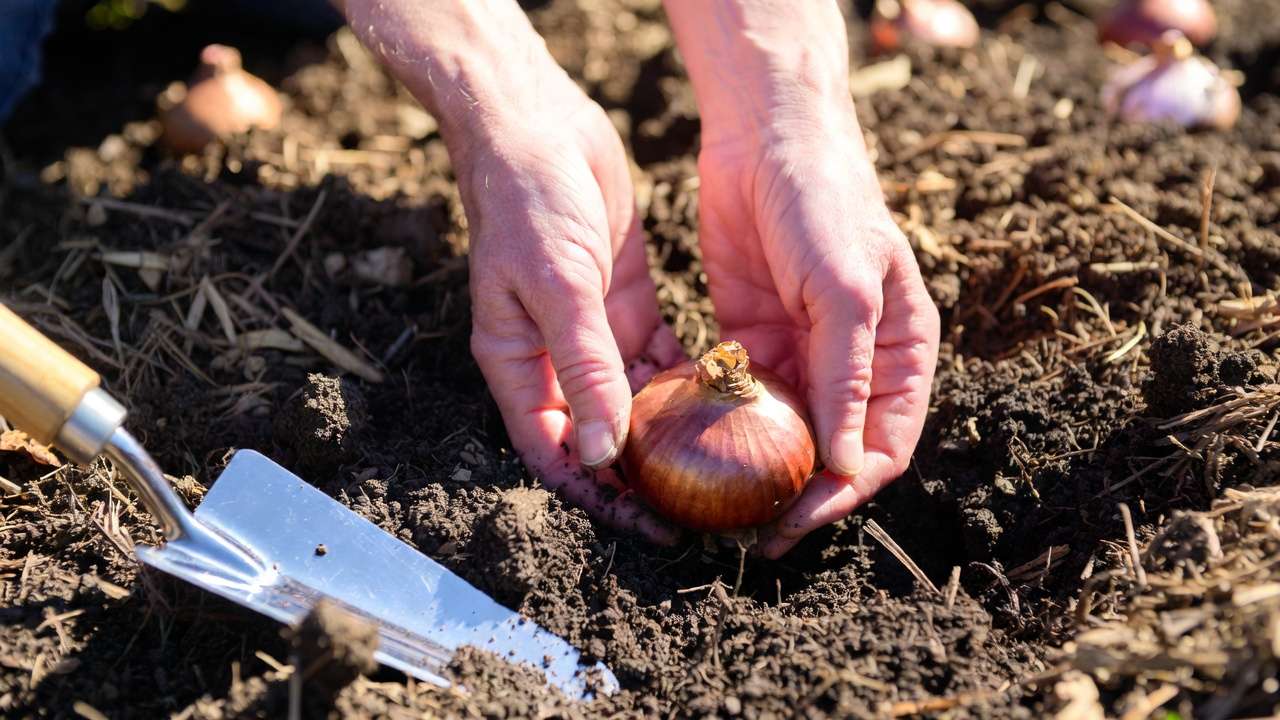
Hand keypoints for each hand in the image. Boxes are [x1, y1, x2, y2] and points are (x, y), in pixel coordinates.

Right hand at [344, 0, 682, 542]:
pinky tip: (726, 401)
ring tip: (721, 466)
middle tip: (698, 506)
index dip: (596, 496)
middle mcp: (553, 358)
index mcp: (519, 363)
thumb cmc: (527, 201)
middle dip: (641, 476)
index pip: (556, 452)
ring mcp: (589, 332)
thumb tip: (603, 451)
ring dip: (670, 435)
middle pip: (597, 436)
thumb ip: (584, 365)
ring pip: (632, 402)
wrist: (536, 125)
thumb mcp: (557, 284)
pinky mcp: (622, 303)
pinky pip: (655, 358)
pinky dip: (683, 383)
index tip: (648, 525)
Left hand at [665, 1, 940, 557]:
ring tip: (717, 505)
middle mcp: (853, 360)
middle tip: (752, 532)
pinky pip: (737, 398)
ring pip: (781, 431)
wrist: (764, 136)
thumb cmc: (826, 203)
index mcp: (899, 351)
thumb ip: (846, 377)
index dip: (847, 492)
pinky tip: (691, 452)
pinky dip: (719, 427)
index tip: (800, 519)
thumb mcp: (845, 290)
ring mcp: (799, 351)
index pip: (886, 445)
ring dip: (754, 468)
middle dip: (796, 492)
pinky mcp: (749, 337)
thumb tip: (849, 467)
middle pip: (832, 449)